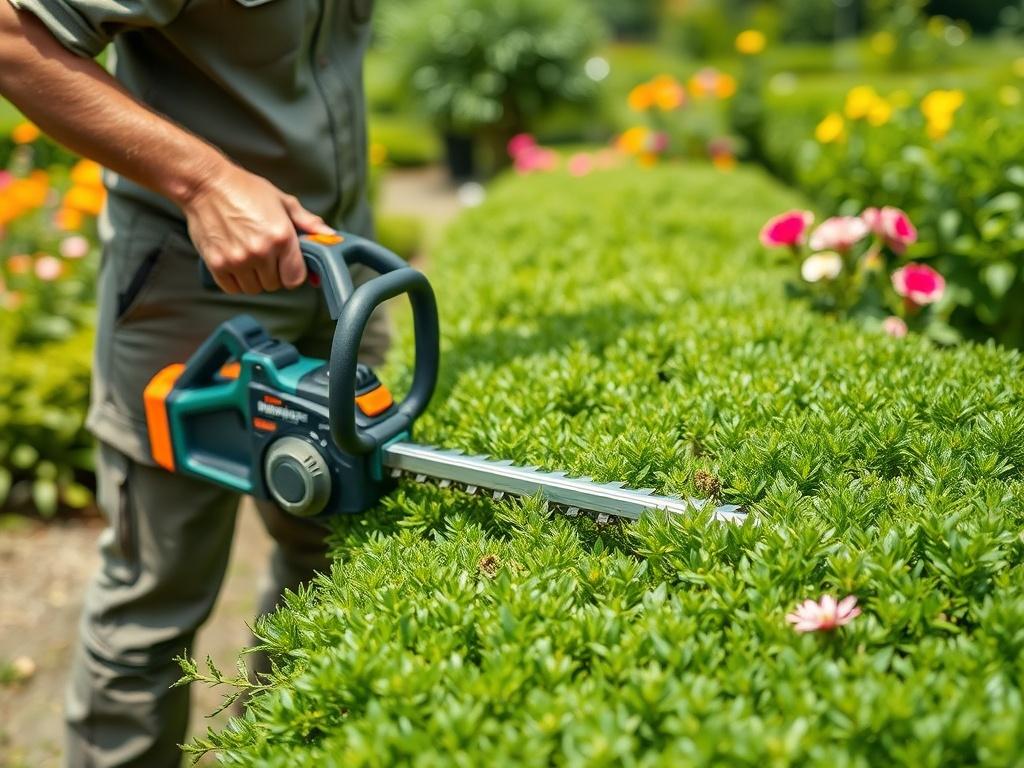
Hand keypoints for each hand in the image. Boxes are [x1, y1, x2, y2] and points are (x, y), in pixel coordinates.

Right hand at [181, 161, 334, 293]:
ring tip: (248, 256)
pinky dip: (235, 281)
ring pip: (254, 289)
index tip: (287, 265)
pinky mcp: (216, 264)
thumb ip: (307, 222)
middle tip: (265, 255)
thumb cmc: (244, 189)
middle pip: (275, 285)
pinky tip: (235, 263)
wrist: (204, 183)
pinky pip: (232, 289)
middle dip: (273, 273)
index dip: (293, 274)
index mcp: (281, 237)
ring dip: (254, 279)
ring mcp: (238, 260)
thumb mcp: (282, 201)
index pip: (296, 279)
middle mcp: (261, 251)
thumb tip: (330, 235)